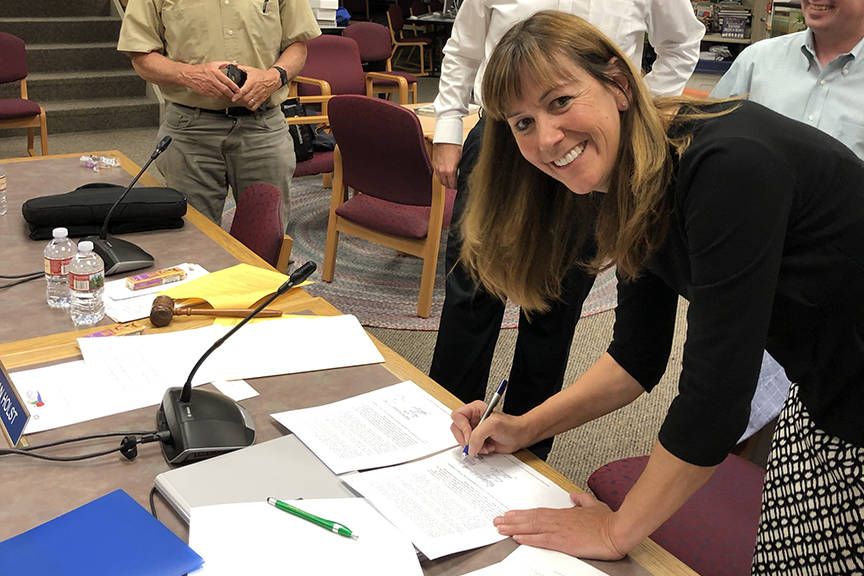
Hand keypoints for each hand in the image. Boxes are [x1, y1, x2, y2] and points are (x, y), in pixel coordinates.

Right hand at [179, 61, 236, 100]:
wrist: (189, 75)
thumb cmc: (202, 69)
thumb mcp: (213, 64)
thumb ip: (225, 64)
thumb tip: (235, 64)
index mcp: (215, 72)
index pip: (228, 81)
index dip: (235, 87)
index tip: (238, 90)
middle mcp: (212, 80)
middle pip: (225, 90)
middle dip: (232, 94)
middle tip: (237, 95)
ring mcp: (209, 87)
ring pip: (221, 94)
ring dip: (227, 97)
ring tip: (232, 97)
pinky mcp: (206, 92)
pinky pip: (215, 97)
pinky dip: (221, 98)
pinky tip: (224, 97)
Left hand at [232, 66, 280, 110]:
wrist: (273, 80)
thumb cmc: (262, 75)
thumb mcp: (251, 70)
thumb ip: (242, 68)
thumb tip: (235, 67)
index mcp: (251, 83)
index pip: (243, 91)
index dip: (237, 96)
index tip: (233, 98)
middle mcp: (255, 90)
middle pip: (245, 99)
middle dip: (239, 100)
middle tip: (235, 99)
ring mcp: (259, 96)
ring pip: (249, 104)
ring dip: (244, 104)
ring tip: (240, 101)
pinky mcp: (261, 100)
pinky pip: (254, 107)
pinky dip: (250, 107)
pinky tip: (247, 104)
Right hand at [433, 143, 461, 189]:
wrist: (445, 139)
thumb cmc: (454, 147)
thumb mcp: (461, 160)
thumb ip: (459, 170)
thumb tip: (461, 176)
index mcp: (450, 171)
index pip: (452, 185)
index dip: (456, 187)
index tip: (458, 186)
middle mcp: (442, 171)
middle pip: (445, 184)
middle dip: (451, 186)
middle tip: (455, 185)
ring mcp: (437, 168)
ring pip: (440, 181)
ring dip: (445, 182)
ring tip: (450, 181)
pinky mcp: (435, 165)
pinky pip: (437, 175)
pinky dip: (441, 177)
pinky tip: (445, 175)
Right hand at [450, 401, 529, 455]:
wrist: (520, 436)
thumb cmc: (511, 426)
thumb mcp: (493, 425)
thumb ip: (478, 435)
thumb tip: (470, 447)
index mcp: (474, 409)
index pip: (457, 416)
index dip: (462, 428)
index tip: (471, 436)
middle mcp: (472, 419)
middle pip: (457, 429)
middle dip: (466, 440)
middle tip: (476, 444)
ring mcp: (474, 430)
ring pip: (462, 440)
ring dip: (474, 446)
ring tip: (486, 445)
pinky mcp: (478, 441)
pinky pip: (470, 448)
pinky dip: (478, 450)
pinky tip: (488, 447)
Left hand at [493, 492, 627, 560]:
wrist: (617, 530)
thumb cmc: (608, 520)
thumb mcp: (593, 505)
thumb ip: (581, 500)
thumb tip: (573, 496)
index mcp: (564, 513)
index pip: (538, 512)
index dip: (522, 514)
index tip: (510, 514)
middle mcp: (559, 520)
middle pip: (530, 518)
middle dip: (512, 520)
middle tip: (497, 520)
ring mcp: (560, 530)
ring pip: (532, 527)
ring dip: (514, 527)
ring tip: (501, 528)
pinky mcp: (564, 541)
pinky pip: (541, 540)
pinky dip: (528, 538)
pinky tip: (517, 538)